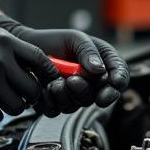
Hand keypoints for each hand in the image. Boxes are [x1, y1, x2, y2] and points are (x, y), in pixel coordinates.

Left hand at [0, 15, 130, 114]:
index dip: (119, 82)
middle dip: (85, 90)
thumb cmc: (55, 41)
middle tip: (73, 80)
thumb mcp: (76, 38)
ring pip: (78, 105)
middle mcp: (92, 83)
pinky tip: (45, 87)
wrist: (28, 46)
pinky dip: (50, 100)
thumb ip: (89, 51)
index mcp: (103, 64)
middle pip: (99, 96)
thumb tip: (99, 70)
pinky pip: (57, 110)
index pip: (120, 76)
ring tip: (54, 82)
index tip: (112, 83)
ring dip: (66, 95)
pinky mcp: (57, 104)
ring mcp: (75, 95)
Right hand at [0, 21, 58, 123]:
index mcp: (5, 42)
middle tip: (16, 95)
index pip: (40, 59)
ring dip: (8, 106)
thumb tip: (36, 71)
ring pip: (16, 106)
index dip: (48, 74)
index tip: (48, 83)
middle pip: (32, 88)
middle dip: (27, 96)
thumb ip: (11, 51)